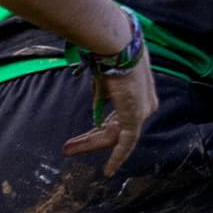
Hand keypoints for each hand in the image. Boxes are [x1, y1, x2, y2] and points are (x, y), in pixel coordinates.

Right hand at [61, 50, 157, 175]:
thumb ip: (104, 92)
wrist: (115, 41)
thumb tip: (99, 102)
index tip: (91, 132)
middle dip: (91, 139)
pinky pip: (125, 143)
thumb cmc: (109, 50)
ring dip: (89, 144)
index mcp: (139, 93)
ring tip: (68, 149)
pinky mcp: (135, 117)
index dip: (103, 127)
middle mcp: (145, 105)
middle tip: (69, 147)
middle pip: (116, 129)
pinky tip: (108, 171)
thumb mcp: (106, 74)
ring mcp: (142, 111)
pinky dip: (116, 157)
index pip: (120, 117)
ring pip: (113, 137)